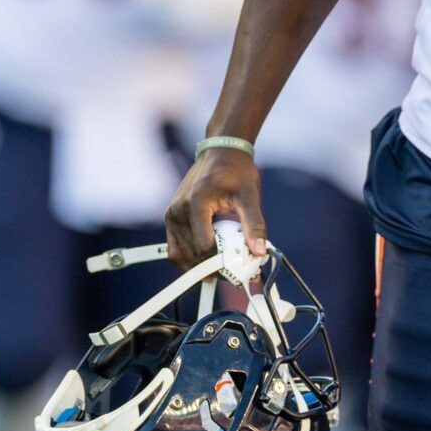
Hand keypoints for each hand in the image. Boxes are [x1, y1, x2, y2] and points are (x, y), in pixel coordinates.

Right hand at [164, 147, 265, 271]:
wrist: (221, 153)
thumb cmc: (236, 172)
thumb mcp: (250, 196)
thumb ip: (254, 224)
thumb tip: (259, 252)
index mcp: (196, 203)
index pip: (204, 247)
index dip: (222, 264)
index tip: (240, 270)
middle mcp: (177, 210)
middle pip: (191, 255)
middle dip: (211, 269)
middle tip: (234, 277)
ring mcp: (171, 215)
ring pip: (179, 256)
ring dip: (199, 268)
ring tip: (222, 273)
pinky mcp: (171, 218)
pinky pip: (176, 248)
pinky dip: (190, 260)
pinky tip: (209, 263)